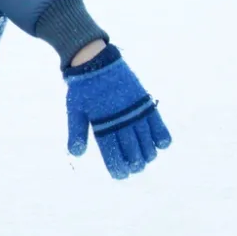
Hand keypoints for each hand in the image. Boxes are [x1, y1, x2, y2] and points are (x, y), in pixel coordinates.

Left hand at [63, 43, 171, 179]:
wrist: (95, 60)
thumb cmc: (83, 87)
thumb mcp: (75, 110)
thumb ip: (77, 133)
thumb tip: (76, 154)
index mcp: (102, 124)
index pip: (113, 154)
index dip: (118, 168)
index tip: (120, 175)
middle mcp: (121, 120)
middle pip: (134, 152)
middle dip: (135, 164)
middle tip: (133, 168)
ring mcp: (134, 112)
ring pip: (148, 142)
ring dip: (148, 154)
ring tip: (145, 158)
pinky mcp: (144, 103)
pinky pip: (159, 126)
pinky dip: (161, 138)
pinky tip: (159, 145)